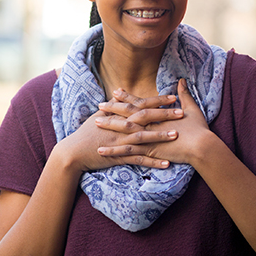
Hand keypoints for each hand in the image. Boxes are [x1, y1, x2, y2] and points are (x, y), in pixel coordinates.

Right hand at [53, 103, 175, 173]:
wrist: (73, 152)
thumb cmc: (86, 133)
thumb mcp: (98, 115)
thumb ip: (112, 105)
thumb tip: (119, 92)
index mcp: (118, 116)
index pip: (140, 105)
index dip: (157, 101)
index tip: (173, 97)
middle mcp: (120, 128)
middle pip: (145, 119)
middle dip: (164, 115)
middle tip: (182, 112)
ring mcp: (120, 143)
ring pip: (143, 138)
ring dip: (160, 136)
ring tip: (177, 135)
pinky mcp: (118, 157)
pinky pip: (138, 159)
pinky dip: (152, 162)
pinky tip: (166, 163)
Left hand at [95, 79, 214, 165]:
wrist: (203, 147)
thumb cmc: (199, 129)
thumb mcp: (192, 109)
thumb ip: (185, 95)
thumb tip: (182, 80)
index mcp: (158, 114)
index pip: (139, 103)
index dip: (126, 97)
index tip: (115, 92)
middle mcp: (150, 124)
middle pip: (127, 114)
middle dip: (112, 110)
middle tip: (99, 106)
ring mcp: (148, 137)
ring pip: (123, 131)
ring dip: (108, 128)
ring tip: (94, 124)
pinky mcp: (147, 152)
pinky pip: (126, 152)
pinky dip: (113, 151)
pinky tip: (100, 152)